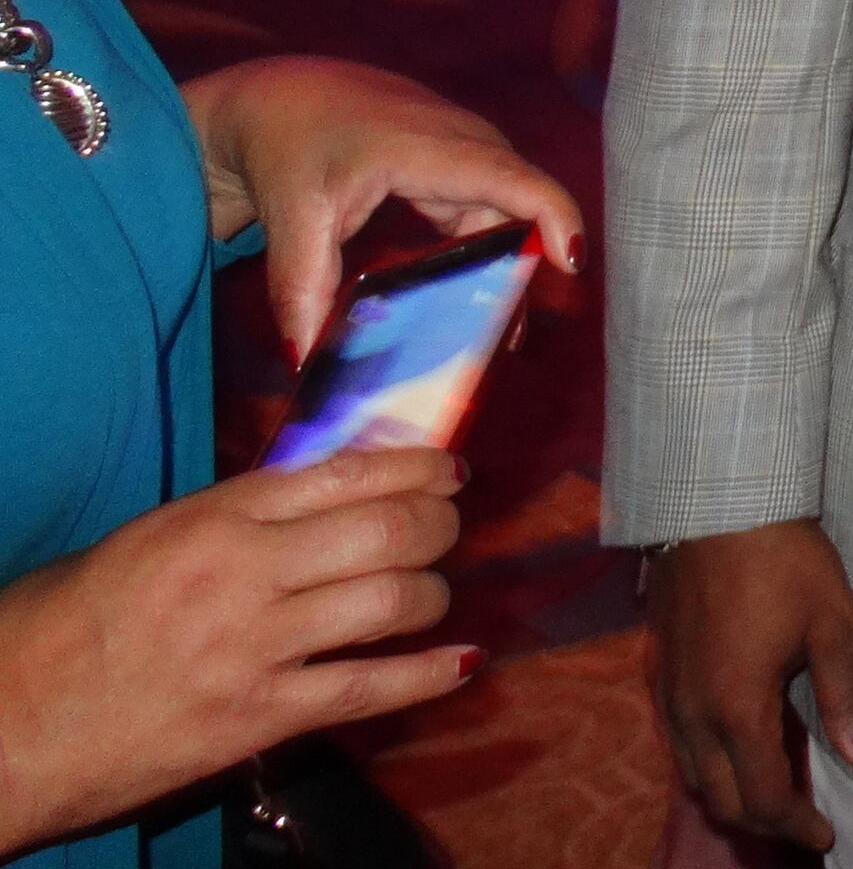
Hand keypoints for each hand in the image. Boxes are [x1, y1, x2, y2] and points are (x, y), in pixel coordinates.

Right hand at [0, 449, 474, 852]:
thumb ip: (237, 519)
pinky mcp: (257, 719)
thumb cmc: (62, 626)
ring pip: (392, 601)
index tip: (448, 470)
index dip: (415, 468)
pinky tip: (464, 662)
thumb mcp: (149, 540)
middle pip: (387, 530)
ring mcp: (255, 648)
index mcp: (213, 519)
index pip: (346, 472)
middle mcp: (244, 573)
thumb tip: (327, 498)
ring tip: (433, 594)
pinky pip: (367, 688)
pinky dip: (428, 675)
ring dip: (432, 594)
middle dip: (437, 526)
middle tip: (446, 530)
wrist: (5, 726)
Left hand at [182, 58, 585, 366]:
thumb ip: (303, 290)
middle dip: (529, 266)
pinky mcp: (453, 161)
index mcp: (428, 147)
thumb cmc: (289, 141)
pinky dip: (484, 248)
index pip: (514, 181)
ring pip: (505, 208)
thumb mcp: (294, 215)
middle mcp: (462, 141)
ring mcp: (461, 147)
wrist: (277, 95)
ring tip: (499, 329)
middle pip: (520, 203)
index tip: (570, 266)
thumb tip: (306, 360)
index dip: (553, 219)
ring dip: (507, 261)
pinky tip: (472, 290)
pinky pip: (487, 205)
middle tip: (514, 337)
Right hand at [649, 520, 852, 851]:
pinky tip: (739, 744)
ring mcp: (669, 692)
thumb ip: (847, 696)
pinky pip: (679, 740)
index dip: (794, 825)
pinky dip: (709, 761)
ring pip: (693, 772)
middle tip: (803, 822)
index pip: (762, 797)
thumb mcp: (832, 623)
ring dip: (732, 793)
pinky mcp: (661, 669)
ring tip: (775, 791)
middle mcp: (692, 713)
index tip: (826, 836)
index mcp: (736, 709)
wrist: (718, 502)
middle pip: (721, 797)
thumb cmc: (784, 559)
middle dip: (762, 820)